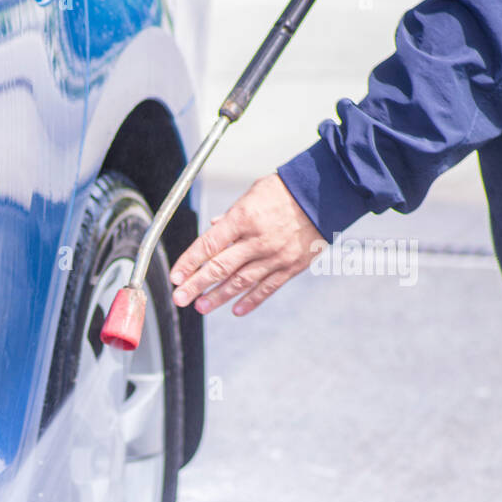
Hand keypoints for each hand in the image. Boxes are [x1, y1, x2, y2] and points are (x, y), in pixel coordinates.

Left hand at [169, 174, 323, 315]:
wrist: (325, 193)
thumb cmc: (284, 191)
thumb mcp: (251, 195)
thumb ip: (230, 218)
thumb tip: (211, 230)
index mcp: (243, 218)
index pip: (208, 245)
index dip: (189, 262)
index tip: (176, 277)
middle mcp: (257, 240)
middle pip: (220, 267)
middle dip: (197, 285)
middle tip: (180, 298)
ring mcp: (275, 256)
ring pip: (241, 282)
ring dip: (219, 297)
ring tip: (201, 307)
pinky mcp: (291, 266)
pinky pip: (267, 288)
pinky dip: (251, 300)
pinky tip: (236, 310)